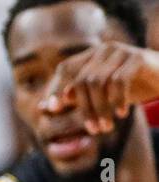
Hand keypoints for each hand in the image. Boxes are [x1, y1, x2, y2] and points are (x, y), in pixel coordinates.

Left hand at [44, 42, 158, 134]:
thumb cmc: (130, 87)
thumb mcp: (101, 94)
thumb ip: (78, 97)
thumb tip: (46, 107)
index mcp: (91, 56)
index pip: (65, 68)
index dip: (56, 87)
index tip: (51, 110)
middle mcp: (103, 50)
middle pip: (82, 81)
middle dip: (85, 109)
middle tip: (94, 130)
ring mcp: (120, 51)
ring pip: (98, 82)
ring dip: (101, 109)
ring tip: (107, 127)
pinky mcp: (136, 57)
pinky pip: (119, 81)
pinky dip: (118, 101)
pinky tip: (122, 114)